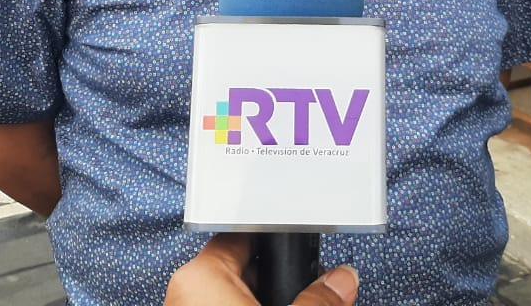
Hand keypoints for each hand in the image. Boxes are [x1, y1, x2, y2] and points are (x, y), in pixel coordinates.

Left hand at [166, 234, 359, 305]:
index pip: (241, 232)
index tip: (301, 236)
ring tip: (303, 297)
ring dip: (265, 296)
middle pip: (242, 265)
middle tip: (310, 278)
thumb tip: (343, 279)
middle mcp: (186, 293)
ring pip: (235, 292)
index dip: (277, 234)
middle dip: (277, 273)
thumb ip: (319, 300)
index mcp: (199, 277)